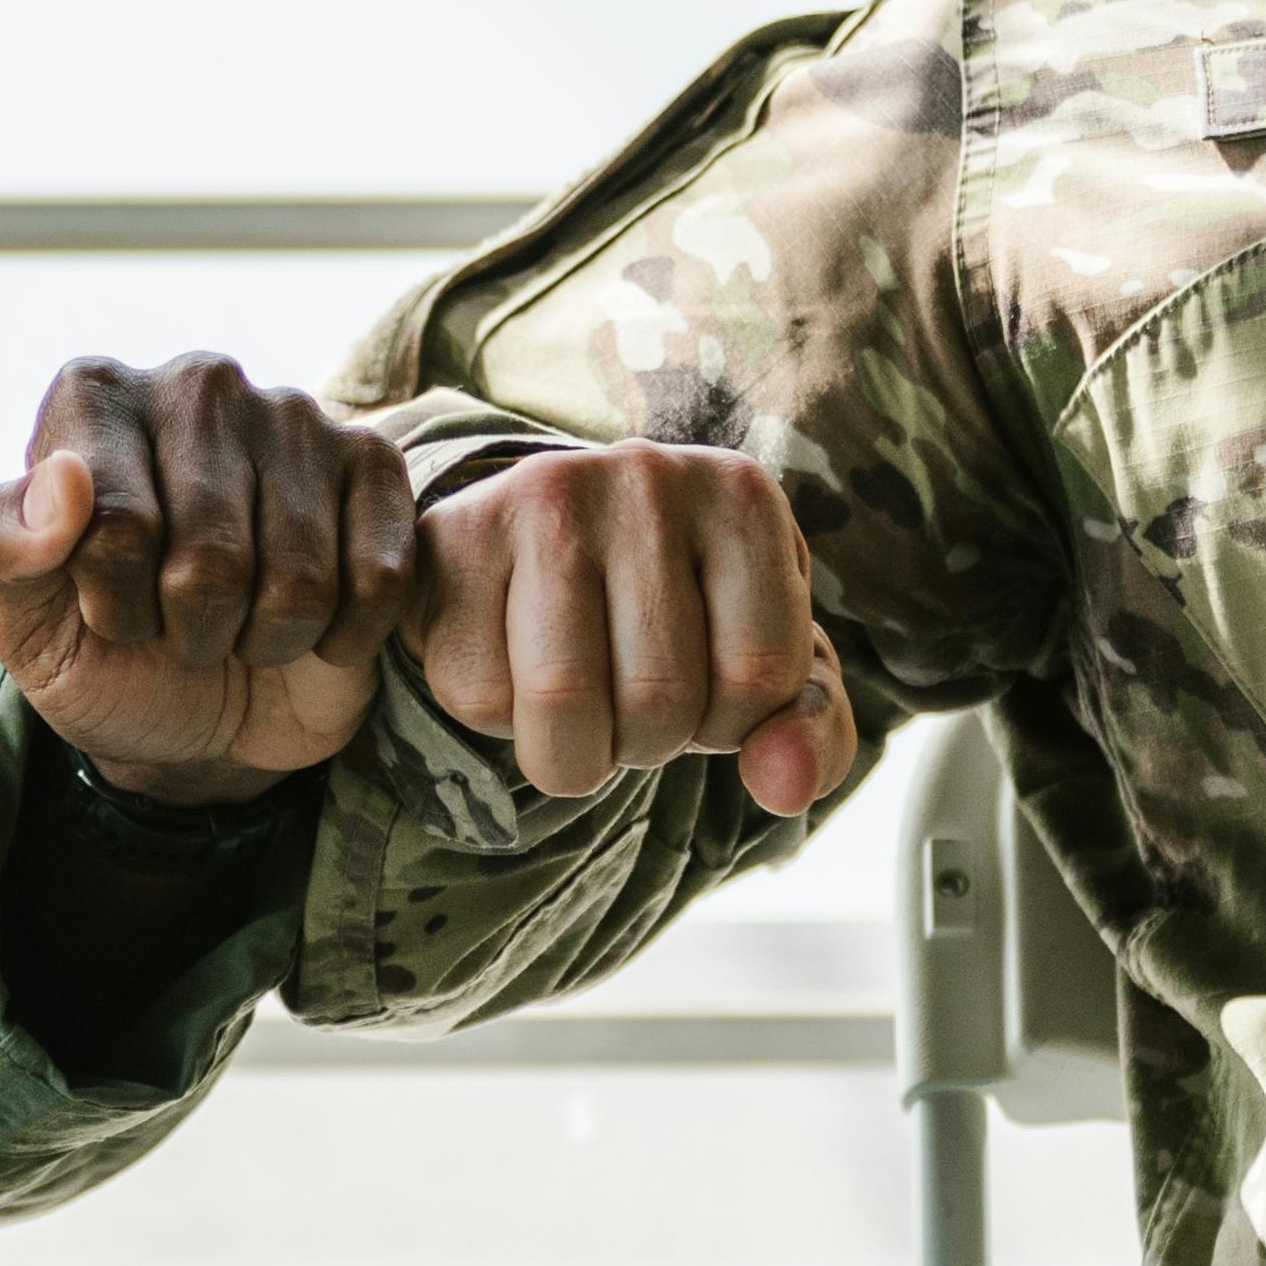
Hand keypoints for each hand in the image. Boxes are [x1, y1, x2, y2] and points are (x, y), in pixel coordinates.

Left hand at [0, 355, 417, 803]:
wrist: (207, 712)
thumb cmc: (105, 653)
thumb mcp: (25, 625)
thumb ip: (6, 548)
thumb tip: (64, 482)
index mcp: (93, 398)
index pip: (113, 525)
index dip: (115, 605)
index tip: (109, 609)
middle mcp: (197, 382)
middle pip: (208, 558)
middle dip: (190, 629)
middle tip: (180, 624)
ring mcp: (294, 413)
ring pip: (296, 580)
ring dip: (262, 639)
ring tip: (240, 620)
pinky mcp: (373, 462)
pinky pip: (373, 582)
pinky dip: (335, 638)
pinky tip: (310, 623)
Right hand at [412, 441, 855, 814]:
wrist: (543, 547)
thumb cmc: (678, 619)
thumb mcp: (767, 673)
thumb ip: (810, 737)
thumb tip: (782, 789)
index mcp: (743, 498)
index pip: (759, 681)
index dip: (727, 725)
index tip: (702, 683)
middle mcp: (647, 476)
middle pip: (659, 697)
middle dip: (644, 741)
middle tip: (627, 694)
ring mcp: (543, 495)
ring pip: (562, 703)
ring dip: (571, 749)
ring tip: (579, 699)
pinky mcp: (455, 533)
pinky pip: (476, 694)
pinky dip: (497, 718)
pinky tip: (512, 662)